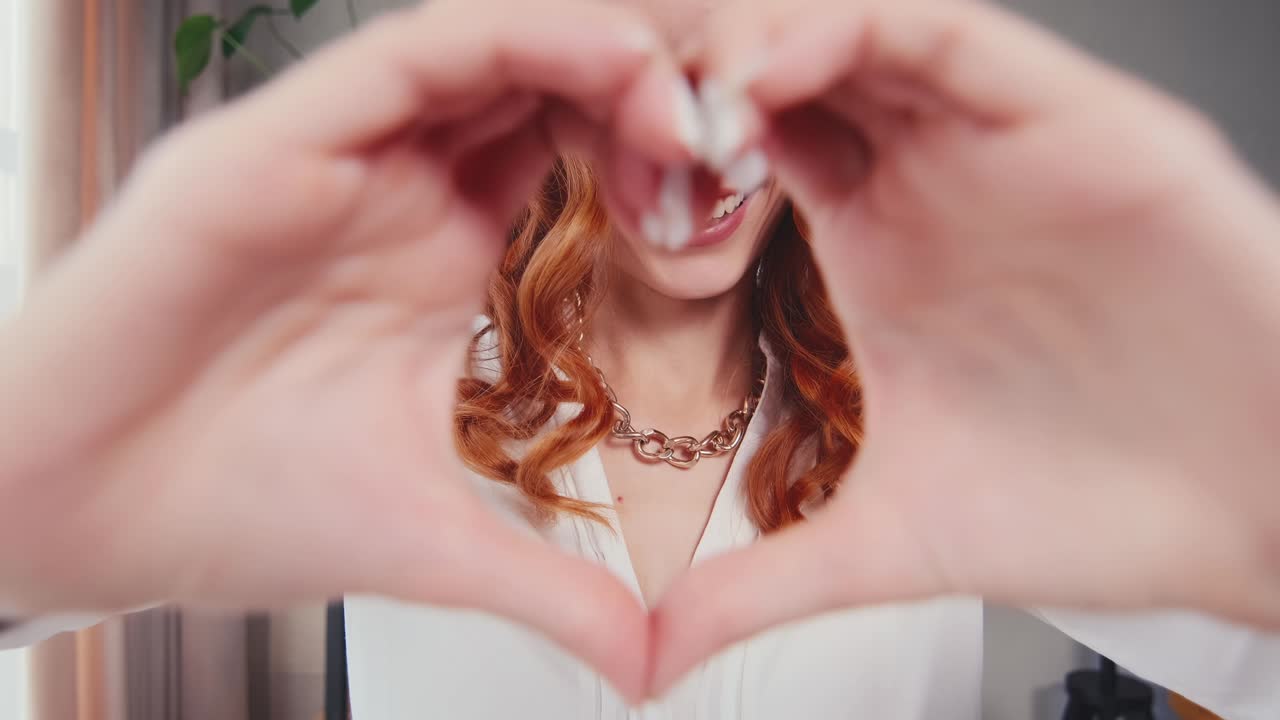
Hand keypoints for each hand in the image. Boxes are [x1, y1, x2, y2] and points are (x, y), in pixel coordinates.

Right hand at [0, 0, 693, 698]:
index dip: (661, 155)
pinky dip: (510, 42)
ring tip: (688, 91)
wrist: (80, 519)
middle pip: (542, 82)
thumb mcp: (433, 541)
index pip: (565, 154)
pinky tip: (604, 59)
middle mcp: (390, 188)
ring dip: (597, 50)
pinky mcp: (270, 144)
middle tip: (743, 118)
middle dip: (648, 87)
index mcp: (434, 255)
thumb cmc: (234, 511)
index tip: (742, 189)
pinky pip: (405, 57)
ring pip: (485, 48)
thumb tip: (646, 663)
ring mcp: (333, 156)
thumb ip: (551, 588)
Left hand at [655, 0, 1279, 691]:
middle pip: (792, 60)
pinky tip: (780, 75)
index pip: (751, 137)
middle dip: (696, 69)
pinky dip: (863, 34)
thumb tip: (657, 652)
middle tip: (615, 108)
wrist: (1251, 515)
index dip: (665, 136)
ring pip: (865, 28)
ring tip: (691, 96)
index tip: (592, 169)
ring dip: (763, 40)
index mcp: (877, 240)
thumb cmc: (1093, 505)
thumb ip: (765, 582)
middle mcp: (933, 174)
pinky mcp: (1085, 125)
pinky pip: (960, 42)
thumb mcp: (892, 540)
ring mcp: (1002, 141)